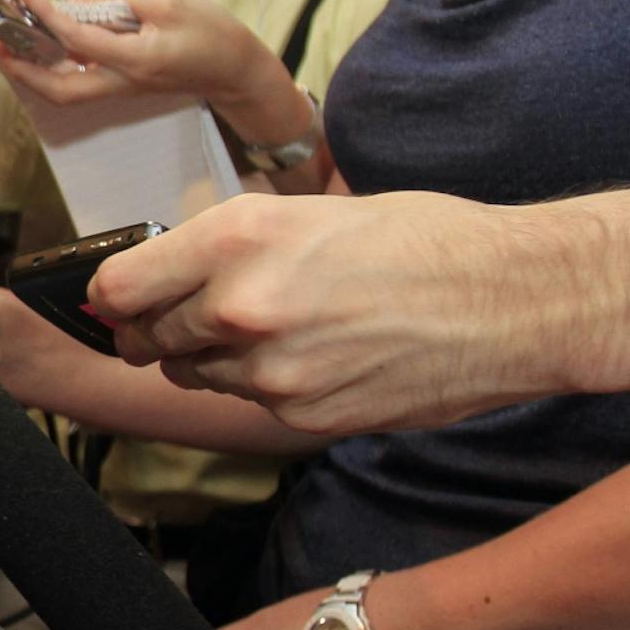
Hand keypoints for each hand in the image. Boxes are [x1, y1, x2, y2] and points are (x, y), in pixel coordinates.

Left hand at [0, 0, 299, 142]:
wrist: (237, 72)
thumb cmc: (212, 34)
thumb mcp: (170, 3)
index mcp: (134, 61)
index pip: (75, 39)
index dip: (43, 14)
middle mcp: (120, 83)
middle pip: (55, 88)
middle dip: (19, 66)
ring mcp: (119, 89)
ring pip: (62, 91)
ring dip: (30, 71)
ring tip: (6, 42)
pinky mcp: (120, 86)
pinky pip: (76, 82)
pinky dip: (51, 67)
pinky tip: (40, 44)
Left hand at [87, 192, 511, 434]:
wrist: (516, 300)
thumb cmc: (424, 239)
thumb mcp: (310, 213)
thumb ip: (230, 246)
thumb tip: (166, 267)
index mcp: (237, 238)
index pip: (117, 287)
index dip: (113, 297)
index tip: (121, 298)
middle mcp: (240, 306)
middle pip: (145, 339)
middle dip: (159, 329)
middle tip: (192, 316)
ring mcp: (271, 371)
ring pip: (194, 376)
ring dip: (211, 359)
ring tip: (275, 329)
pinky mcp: (304, 417)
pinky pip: (251, 404)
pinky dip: (267, 386)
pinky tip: (319, 357)